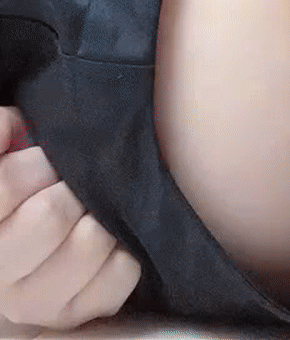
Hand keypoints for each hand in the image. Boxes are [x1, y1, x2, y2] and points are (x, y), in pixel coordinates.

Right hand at [0, 107, 141, 330]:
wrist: (40, 239)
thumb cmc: (28, 186)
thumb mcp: (10, 154)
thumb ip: (5, 135)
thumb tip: (11, 127)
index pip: (7, 187)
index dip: (34, 163)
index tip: (47, 157)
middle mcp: (3, 271)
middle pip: (50, 216)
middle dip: (71, 186)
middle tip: (74, 181)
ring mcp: (39, 300)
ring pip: (90, 243)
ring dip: (102, 214)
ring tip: (94, 206)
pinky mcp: (77, 315)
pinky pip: (121, 272)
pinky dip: (124, 248)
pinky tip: (110, 238)